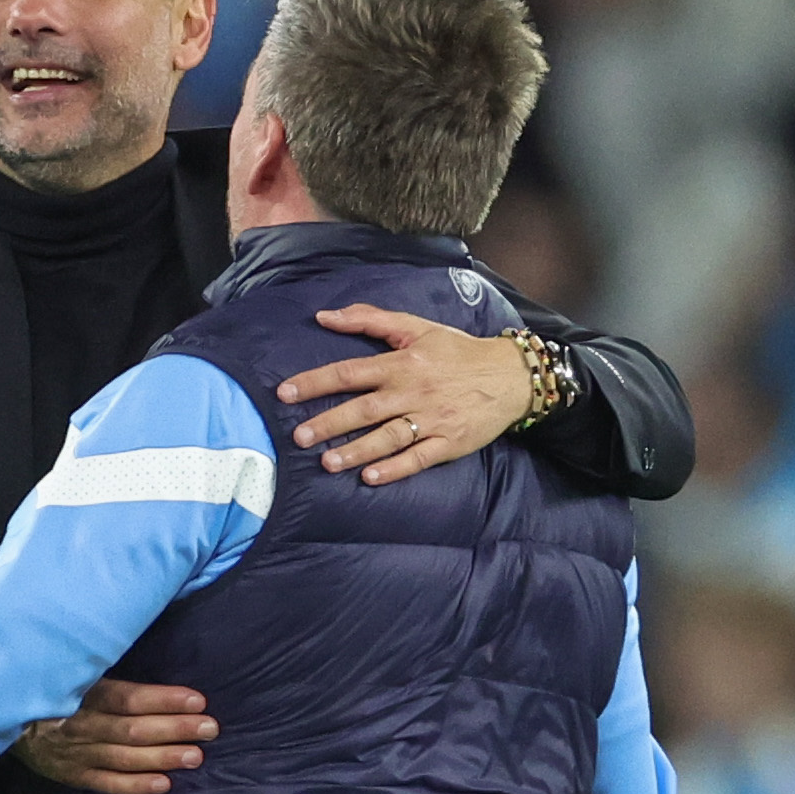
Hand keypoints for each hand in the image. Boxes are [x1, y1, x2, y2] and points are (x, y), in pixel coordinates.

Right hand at [18, 679, 215, 793]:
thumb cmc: (44, 685)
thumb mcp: (66, 669)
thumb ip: (99, 669)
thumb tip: (146, 667)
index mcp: (79, 694)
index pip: (128, 699)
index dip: (163, 700)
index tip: (197, 700)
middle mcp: (78, 725)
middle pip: (133, 730)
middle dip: (175, 729)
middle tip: (210, 729)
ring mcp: (74, 754)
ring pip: (125, 758)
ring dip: (163, 757)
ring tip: (196, 756)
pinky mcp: (70, 774)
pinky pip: (106, 783)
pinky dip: (134, 785)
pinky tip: (164, 784)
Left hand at [275, 307, 544, 483]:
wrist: (510, 375)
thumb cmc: (458, 352)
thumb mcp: (417, 327)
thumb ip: (370, 319)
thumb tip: (324, 316)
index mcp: (402, 363)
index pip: (350, 372)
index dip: (315, 382)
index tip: (285, 393)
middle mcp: (413, 391)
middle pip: (364, 409)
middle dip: (329, 423)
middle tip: (298, 437)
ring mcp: (432, 419)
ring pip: (388, 437)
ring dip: (356, 450)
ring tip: (327, 463)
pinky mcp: (449, 443)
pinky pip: (418, 458)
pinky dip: (395, 468)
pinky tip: (371, 477)